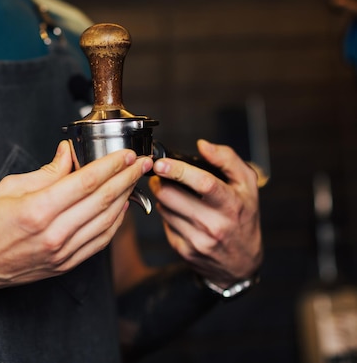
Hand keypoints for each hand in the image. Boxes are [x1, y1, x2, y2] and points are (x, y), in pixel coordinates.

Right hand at [0, 140, 152, 293]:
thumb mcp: (9, 188)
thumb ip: (46, 172)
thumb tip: (68, 153)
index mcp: (37, 210)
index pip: (86, 182)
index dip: (111, 166)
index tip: (127, 154)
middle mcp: (54, 234)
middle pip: (102, 200)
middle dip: (126, 178)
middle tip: (142, 162)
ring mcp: (62, 252)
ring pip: (106, 222)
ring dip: (125, 199)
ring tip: (135, 181)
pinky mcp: (65, 265)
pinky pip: (99, 242)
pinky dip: (114, 223)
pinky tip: (121, 208)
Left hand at [148, 139, 261, 286]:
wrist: (242, 262)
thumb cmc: (244, 216)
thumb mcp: (247, 185)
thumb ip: (228, 160)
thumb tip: (203, 145)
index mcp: (232, 204)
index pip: (203, 184)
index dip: (178, 170)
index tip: (161, 163)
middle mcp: (215, 225)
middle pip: (171, 196)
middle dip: (160, 181)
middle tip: (160, 174)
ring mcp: (199, 240)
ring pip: (163, 209)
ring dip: (163, 197)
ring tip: (173, 193)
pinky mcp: (185, 251)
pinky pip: (165, 225)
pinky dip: (168, 215)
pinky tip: (179, 213)